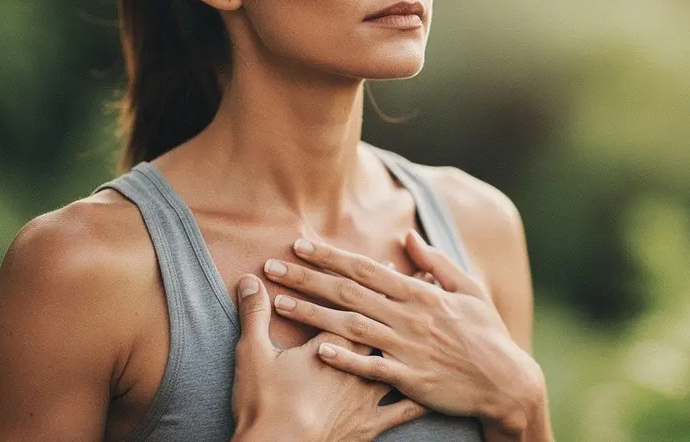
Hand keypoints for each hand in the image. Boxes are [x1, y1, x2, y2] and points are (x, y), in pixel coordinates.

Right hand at [230, 274, 426, 441]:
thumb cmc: (264, 403)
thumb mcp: (253, 354)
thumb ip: (254, 314)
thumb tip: (248, 280)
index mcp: (331, 343)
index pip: (355, 304)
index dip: (373, 285)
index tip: (393, 264)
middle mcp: (357, 365)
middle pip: (386, 327)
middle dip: (406, 304)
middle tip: (429, 284)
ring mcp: (366, 395)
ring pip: (401, 362)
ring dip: (421, 344)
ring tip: (441, 328)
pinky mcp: (370, 425)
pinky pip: (402, 411)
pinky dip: (419, 401)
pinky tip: (436, 395)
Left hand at [262, 231, 547, 433]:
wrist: (508, 382)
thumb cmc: (488, 335)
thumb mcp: (469, 290)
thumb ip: (436, 263)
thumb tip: (408, 237)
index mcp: (422, 294)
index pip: (367, 269)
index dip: (331, 256)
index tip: (300, 244)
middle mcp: (410, 317)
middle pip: (349, 293)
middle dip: (308, 278)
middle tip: (272, 266)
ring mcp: (410, 348)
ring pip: (352, 327)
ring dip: (313, 313)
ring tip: (280, 303)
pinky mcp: (412, 379)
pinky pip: (372, 367)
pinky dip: (346, 358)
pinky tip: (318, 350)